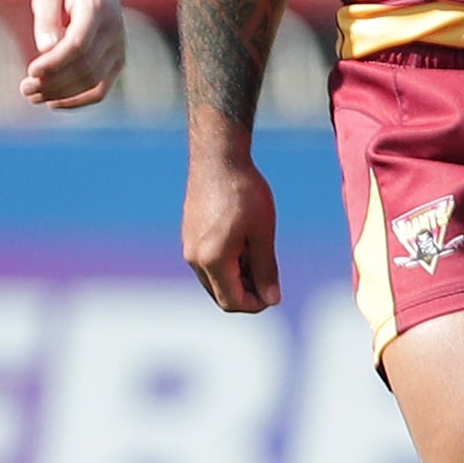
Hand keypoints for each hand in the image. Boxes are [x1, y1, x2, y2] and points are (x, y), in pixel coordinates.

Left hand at [17, 0, 126, 110]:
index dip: (55, 63)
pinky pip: (100, 90)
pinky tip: (53, 103)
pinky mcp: (118, 63)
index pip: (79, 44)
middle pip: (85, 67)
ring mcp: (119, 49)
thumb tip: (45, 49)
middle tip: (25, 89)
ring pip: (93, 82)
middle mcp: (114, 31)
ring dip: (61, 94)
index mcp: (98, 9)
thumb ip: (46, 19)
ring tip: (33, 96)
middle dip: (53, 83)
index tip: (31, 72)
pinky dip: (78, 101)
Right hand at [183, 149, 279, 313]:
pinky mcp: (189, 235)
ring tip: (257, 252)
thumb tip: (271, 299)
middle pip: (221, 294)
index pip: (232, 301)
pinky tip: (242, 242)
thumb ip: (266, 270)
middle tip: (269, 274)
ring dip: (236, 278)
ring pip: (214, 279)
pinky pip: (207, 263)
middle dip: (246, 292)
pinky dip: (226, 264)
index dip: (256, 304)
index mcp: (212, 260)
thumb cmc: (245, 194)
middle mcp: (194, 258)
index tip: (275, 292)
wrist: (218, 158)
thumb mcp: (263, 234)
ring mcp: (188, 246)